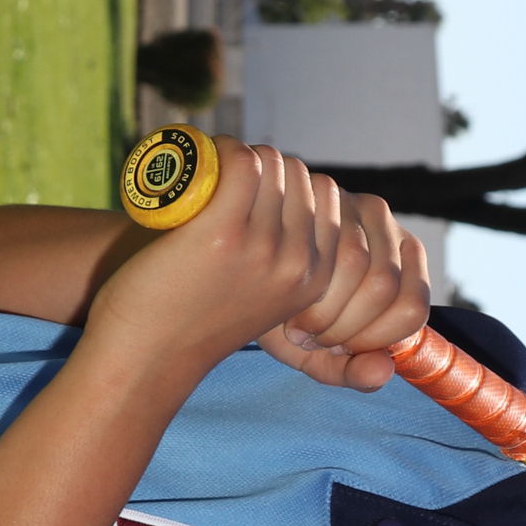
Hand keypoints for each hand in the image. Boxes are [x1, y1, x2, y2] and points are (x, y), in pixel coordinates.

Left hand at [85, 142, 427, 389]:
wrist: (139, 356)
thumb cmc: (196, 330)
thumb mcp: (274, 333)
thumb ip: (329, 349)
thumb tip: (386, 371)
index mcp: (316, 282)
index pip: (329, 198)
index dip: (291, 190)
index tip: (256, 210)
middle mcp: (301, 266)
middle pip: (302, 176)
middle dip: (268, 174)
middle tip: (229, 196)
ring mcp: (265, 247)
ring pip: (274, 163)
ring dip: (242, 161)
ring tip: (213, 189)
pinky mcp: (224, 232)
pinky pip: (240, 160)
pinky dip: (220, 153)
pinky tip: (201, 175)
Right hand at [254, 186, 430, 391]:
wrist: (242, 275)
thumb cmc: (287, 317)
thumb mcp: (317, 354)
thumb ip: (349, 372)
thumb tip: (383, 374)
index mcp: (407, 275)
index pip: (413, 308)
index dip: (373, 337)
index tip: (336, 348)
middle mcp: (393, 237)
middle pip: (383, 285)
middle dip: (340, 324)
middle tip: (308, 336)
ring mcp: (362, 209)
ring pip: (355, 260)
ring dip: (319, 303)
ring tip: (293, 318)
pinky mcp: (329, 191)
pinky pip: (325, 234)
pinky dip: (302, 273)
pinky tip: (283, 287)